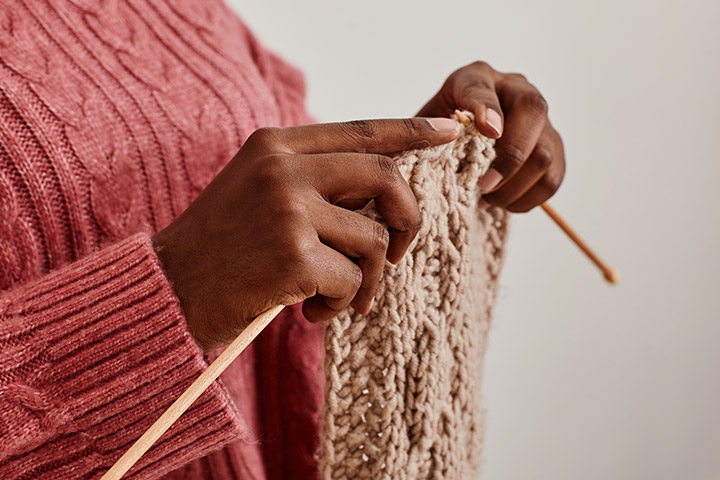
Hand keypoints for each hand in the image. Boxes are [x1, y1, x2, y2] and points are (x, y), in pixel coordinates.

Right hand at [153, 118, 460, 350]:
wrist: (168, 290)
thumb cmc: (221, 248)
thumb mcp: (261, 192)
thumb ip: (316, 181)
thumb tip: (383, 189)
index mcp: (276, 146)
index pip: (361, 130)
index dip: (411, 131)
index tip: (450, 132)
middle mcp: (284, 168)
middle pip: (386, 176)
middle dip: (408, 218)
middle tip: (398, 251)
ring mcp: (288, 210)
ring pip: (374, 240)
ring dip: (366, 279)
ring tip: (335, 297)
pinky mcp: (293, 257)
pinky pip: (353, 281)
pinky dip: (343, 304)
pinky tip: (311, 312)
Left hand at [417, 61, 564, 211]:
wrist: (458, 140)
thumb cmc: (439, 132)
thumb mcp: (424, 126)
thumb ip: (425, 132)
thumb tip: (424, 150)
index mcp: (477, 77)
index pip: (483, 86)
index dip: (486, 107)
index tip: (488, 131)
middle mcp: (516, 89)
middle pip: (534, 112)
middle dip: (509, 157)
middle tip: (482, 186)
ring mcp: (540, 118)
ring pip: (545, 152)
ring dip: (515, 185)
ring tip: (487, 199)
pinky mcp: (553, 148)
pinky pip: (552, 178)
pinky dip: (527, 198)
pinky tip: (503, 203)